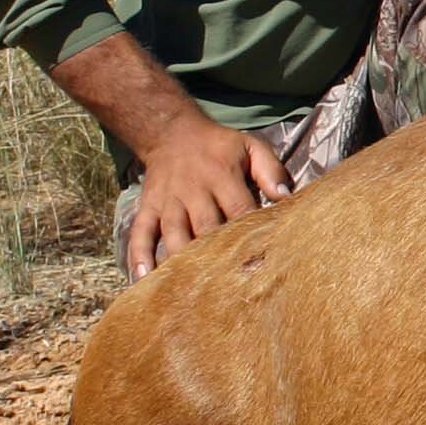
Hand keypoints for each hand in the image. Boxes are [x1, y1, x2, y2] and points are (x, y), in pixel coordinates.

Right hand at [127, 118, 291, 277]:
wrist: (171, 132)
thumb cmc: (220, 146)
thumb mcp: (251, 146)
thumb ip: (271, 170)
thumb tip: (286, 198)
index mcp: (222, 176)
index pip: (239, 210)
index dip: (250, 234)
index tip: (263, 260)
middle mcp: (193, 191)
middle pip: (205, 229)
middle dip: (218, 256)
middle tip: (232, 287)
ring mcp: (168, 202)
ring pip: (174, 236)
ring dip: (182, 262)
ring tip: (193, 292)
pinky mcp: (148, 209)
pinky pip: (140, 234)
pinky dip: (139, 257)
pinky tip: (144, 280)